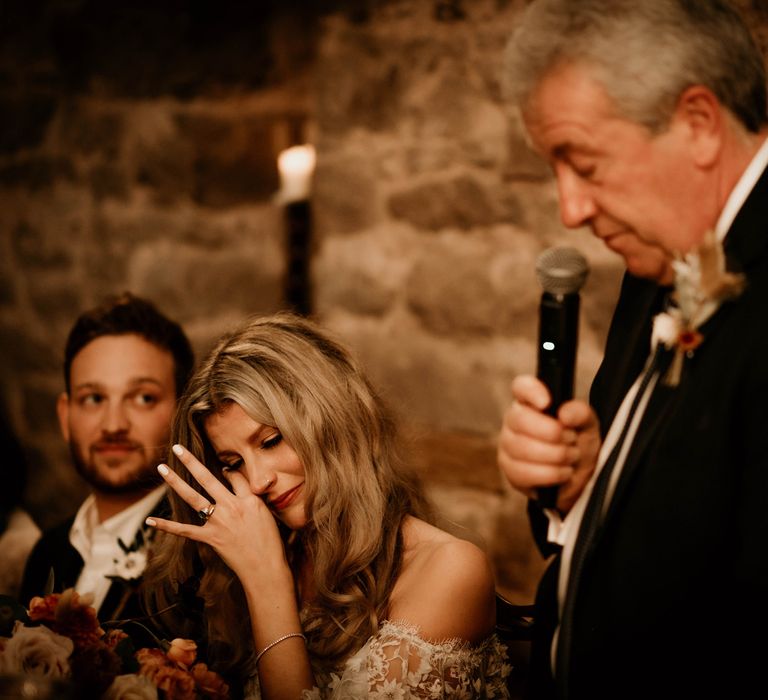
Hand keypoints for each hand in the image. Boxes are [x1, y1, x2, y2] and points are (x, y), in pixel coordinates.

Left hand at [147, 445, 292, 587]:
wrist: (265, 568)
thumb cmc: (271, 542)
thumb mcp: (268, 513)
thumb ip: (252, 498)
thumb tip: (240, 486)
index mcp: (249, 499)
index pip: (235, 476)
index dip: (229, 471)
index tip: (225, 469)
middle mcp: (231, 507)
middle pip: (208, 478)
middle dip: (191, 461)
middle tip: (177, 448)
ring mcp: (218, 522)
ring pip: (193, 497)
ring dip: (176, 481)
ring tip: (162, 468)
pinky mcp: (210, 538)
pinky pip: (184, 530)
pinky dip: (166, 526)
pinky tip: (150, 520)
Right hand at [497, 375, 600, 513]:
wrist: (581, 479)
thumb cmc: (578, 445)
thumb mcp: (588, 426)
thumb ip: (580, 413)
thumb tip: (564, 414)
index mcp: (532, 402)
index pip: (521, 387)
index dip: (531, 391)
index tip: (547, 403)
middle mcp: (514, 420)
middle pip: (519, 419)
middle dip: (552, 432)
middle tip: (571, 438)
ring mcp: (508, 446)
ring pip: (522, 447)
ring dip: (556, 455)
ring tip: (571, 456)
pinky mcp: (510, 471)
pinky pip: (524, 472)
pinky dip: (551, 474)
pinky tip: (562, 472)